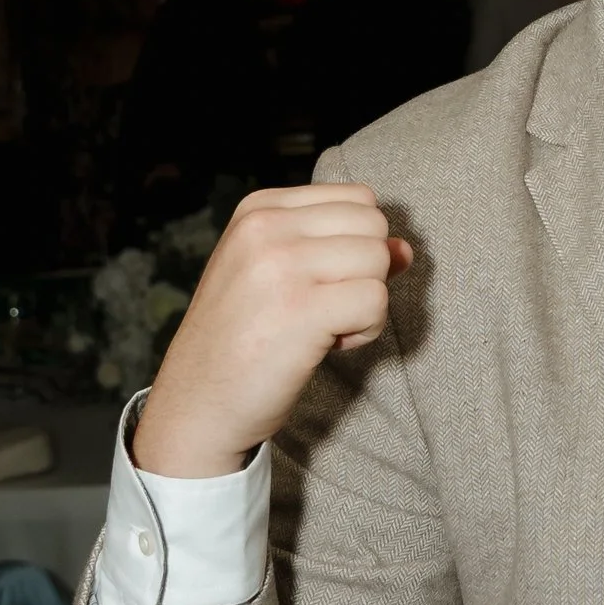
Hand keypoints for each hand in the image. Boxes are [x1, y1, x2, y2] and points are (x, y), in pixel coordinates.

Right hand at [132, 184, 412, 478]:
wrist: (197, 405)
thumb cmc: (243, 341)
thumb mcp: (279, 276)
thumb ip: (341, 251)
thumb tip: (406, 249)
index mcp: (258, 209)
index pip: (358, 199)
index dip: (354, 247)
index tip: (314, 284)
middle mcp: (265, 227)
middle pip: (373, 226)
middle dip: (364, 272)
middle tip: (320, 309)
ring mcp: (280, 265)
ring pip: (379, 260)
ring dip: (365, 303)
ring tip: (319, 328)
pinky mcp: (301, 309)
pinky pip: (376, 301)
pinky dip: (364, 331)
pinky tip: (325, 347)